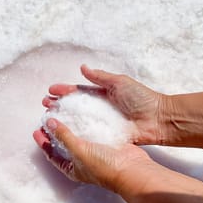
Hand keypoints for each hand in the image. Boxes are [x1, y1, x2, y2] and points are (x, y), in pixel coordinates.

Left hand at [33, 118, 155, 195]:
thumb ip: (64, 136)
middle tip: (48, 117)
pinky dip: (85, 123)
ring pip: (77, 136)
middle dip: (55, 132)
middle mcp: (82, 160)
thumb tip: (49, 122)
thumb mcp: (79, 151)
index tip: (36, 129)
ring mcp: (94, 151)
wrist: (131, 168)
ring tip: (63, 112)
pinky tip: (81, 112)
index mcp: (72, 168)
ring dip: (69, 125)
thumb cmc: (103, 166)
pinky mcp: (106, 143)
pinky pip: (91, 131)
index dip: (43, 143)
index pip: (52, 155)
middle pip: (63, 144)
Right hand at [43, 65, 165, 145]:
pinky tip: (64, 133)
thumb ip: (101, 77)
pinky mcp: (105, 135)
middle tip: (45, 104)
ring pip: (79, 120)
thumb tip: (82, 68)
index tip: (51, 90)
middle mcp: (99, 108)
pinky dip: (76, 133)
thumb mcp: (120, 82)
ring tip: (49, 117)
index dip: (65, 90)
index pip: (79, 91)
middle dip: (59, 104)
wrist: (156, 119)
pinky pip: (89, 134)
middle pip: (75, 106)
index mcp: (102, 94)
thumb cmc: (141, 99)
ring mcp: (101, 123)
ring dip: (64, 118)